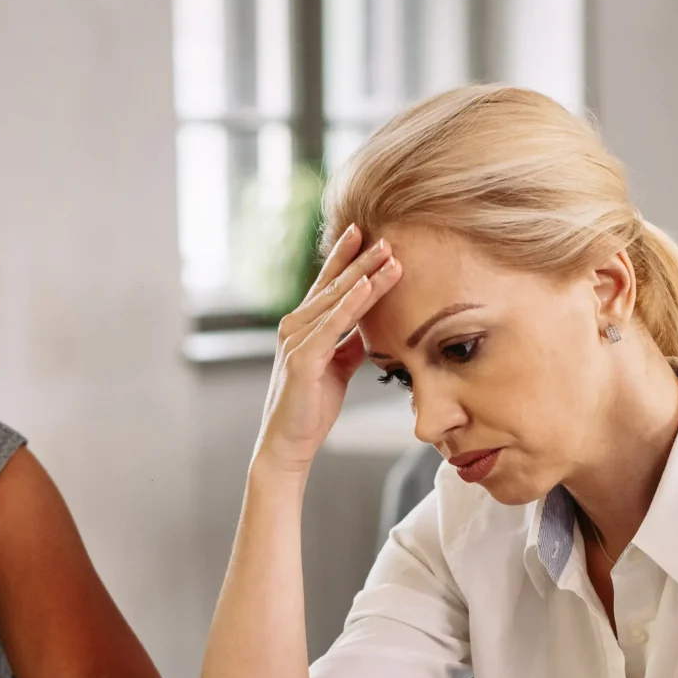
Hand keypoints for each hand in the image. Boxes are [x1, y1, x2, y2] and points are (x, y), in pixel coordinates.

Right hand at [251, 224, 403, 478]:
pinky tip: (368, 286)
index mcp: (304, 326)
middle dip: (361, 259)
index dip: (346, 258)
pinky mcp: (302, 358)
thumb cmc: (311, 407)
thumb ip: (349, 344)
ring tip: (388, 255)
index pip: (329, 285)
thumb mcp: (338, 368)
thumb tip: (369, 328)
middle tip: (386, 235)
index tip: (365, 233)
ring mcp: (296, 340)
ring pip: (336, 300)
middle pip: (334, 285)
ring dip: (364, 275)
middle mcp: (295, 326)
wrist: (289, 443)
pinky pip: (332, 325)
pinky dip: (351, 304)